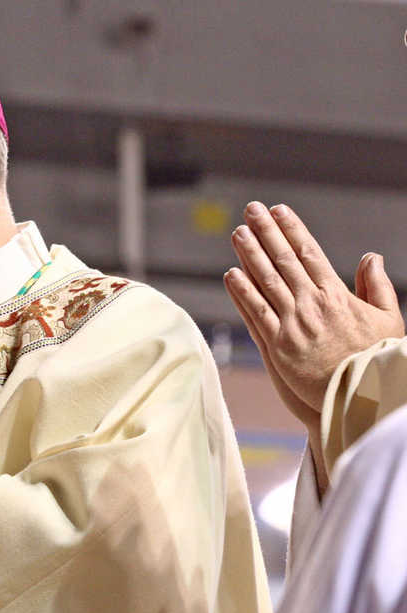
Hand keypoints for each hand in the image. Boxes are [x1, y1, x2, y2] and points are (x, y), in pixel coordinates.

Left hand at [224, 201, 403, 428]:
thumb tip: (371, 257)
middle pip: (284, 260)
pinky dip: (242, 293)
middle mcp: (312, 304)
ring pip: (266, 282)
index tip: (279, 211)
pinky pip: (255, 314)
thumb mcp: (388, 319)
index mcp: (337, 295)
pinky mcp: (278, 346)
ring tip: (237, 233)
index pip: (309, 253)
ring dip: (250, 255)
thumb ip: (376, 286)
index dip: (292, 229)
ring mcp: (293, 324)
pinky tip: (230, 275)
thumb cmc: (378, 360)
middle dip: (266, 232)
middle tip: (251, 210)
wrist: (365, 397)